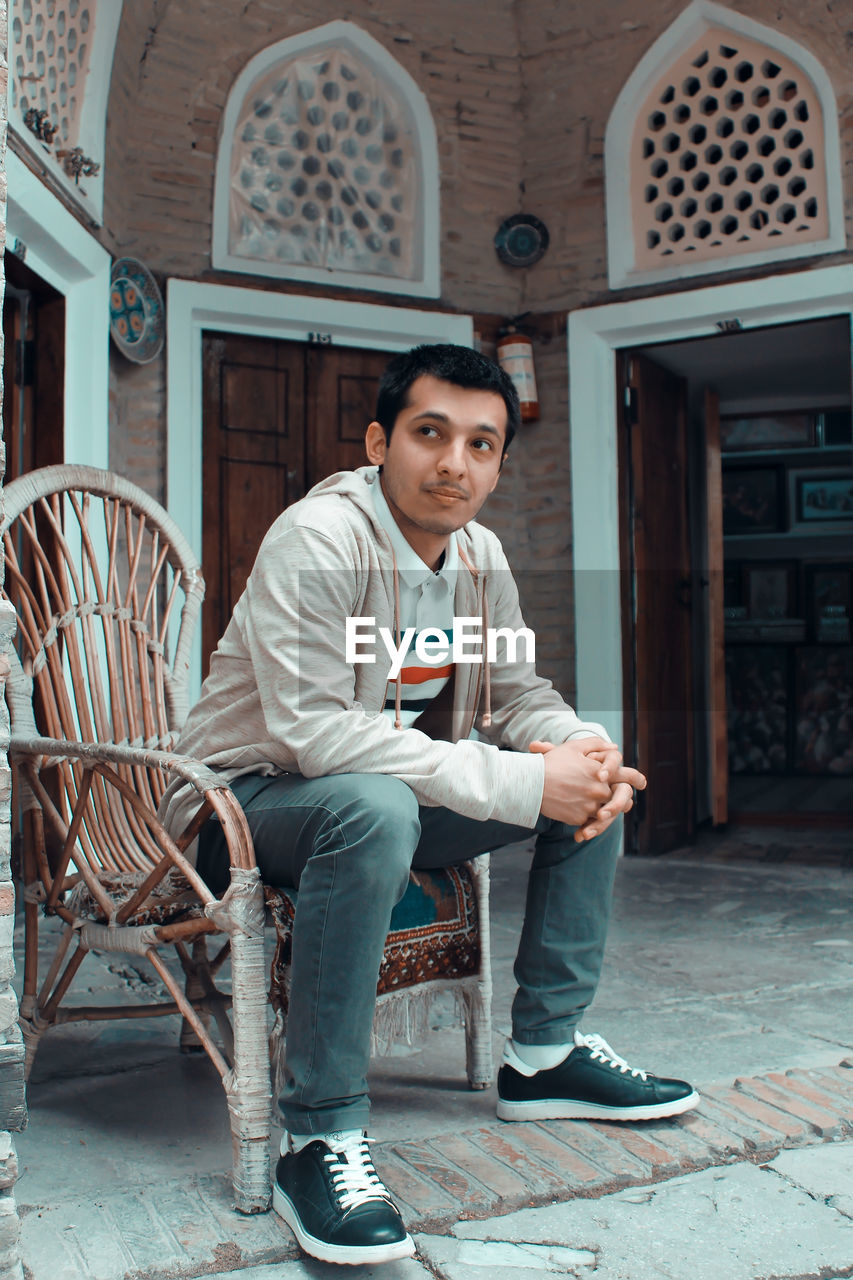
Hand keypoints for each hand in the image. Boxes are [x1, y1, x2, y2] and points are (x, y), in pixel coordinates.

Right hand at [530, 739, 646, 841]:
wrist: (531, 784)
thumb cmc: (552, 763)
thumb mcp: (573, 748)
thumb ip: (596, 744)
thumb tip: (614, 746)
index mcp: (600, 772)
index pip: (626, 776)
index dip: (636, 778)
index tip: (642, 782)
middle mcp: (598, 790)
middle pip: (618, 798)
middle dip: (619, 799)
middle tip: (624, 801)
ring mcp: (589, 807)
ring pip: (605, 812)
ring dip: (603, 810)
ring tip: (600, 809)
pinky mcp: (579, 819)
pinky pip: (589, 822)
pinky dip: (588, 819)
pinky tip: (580, 814)